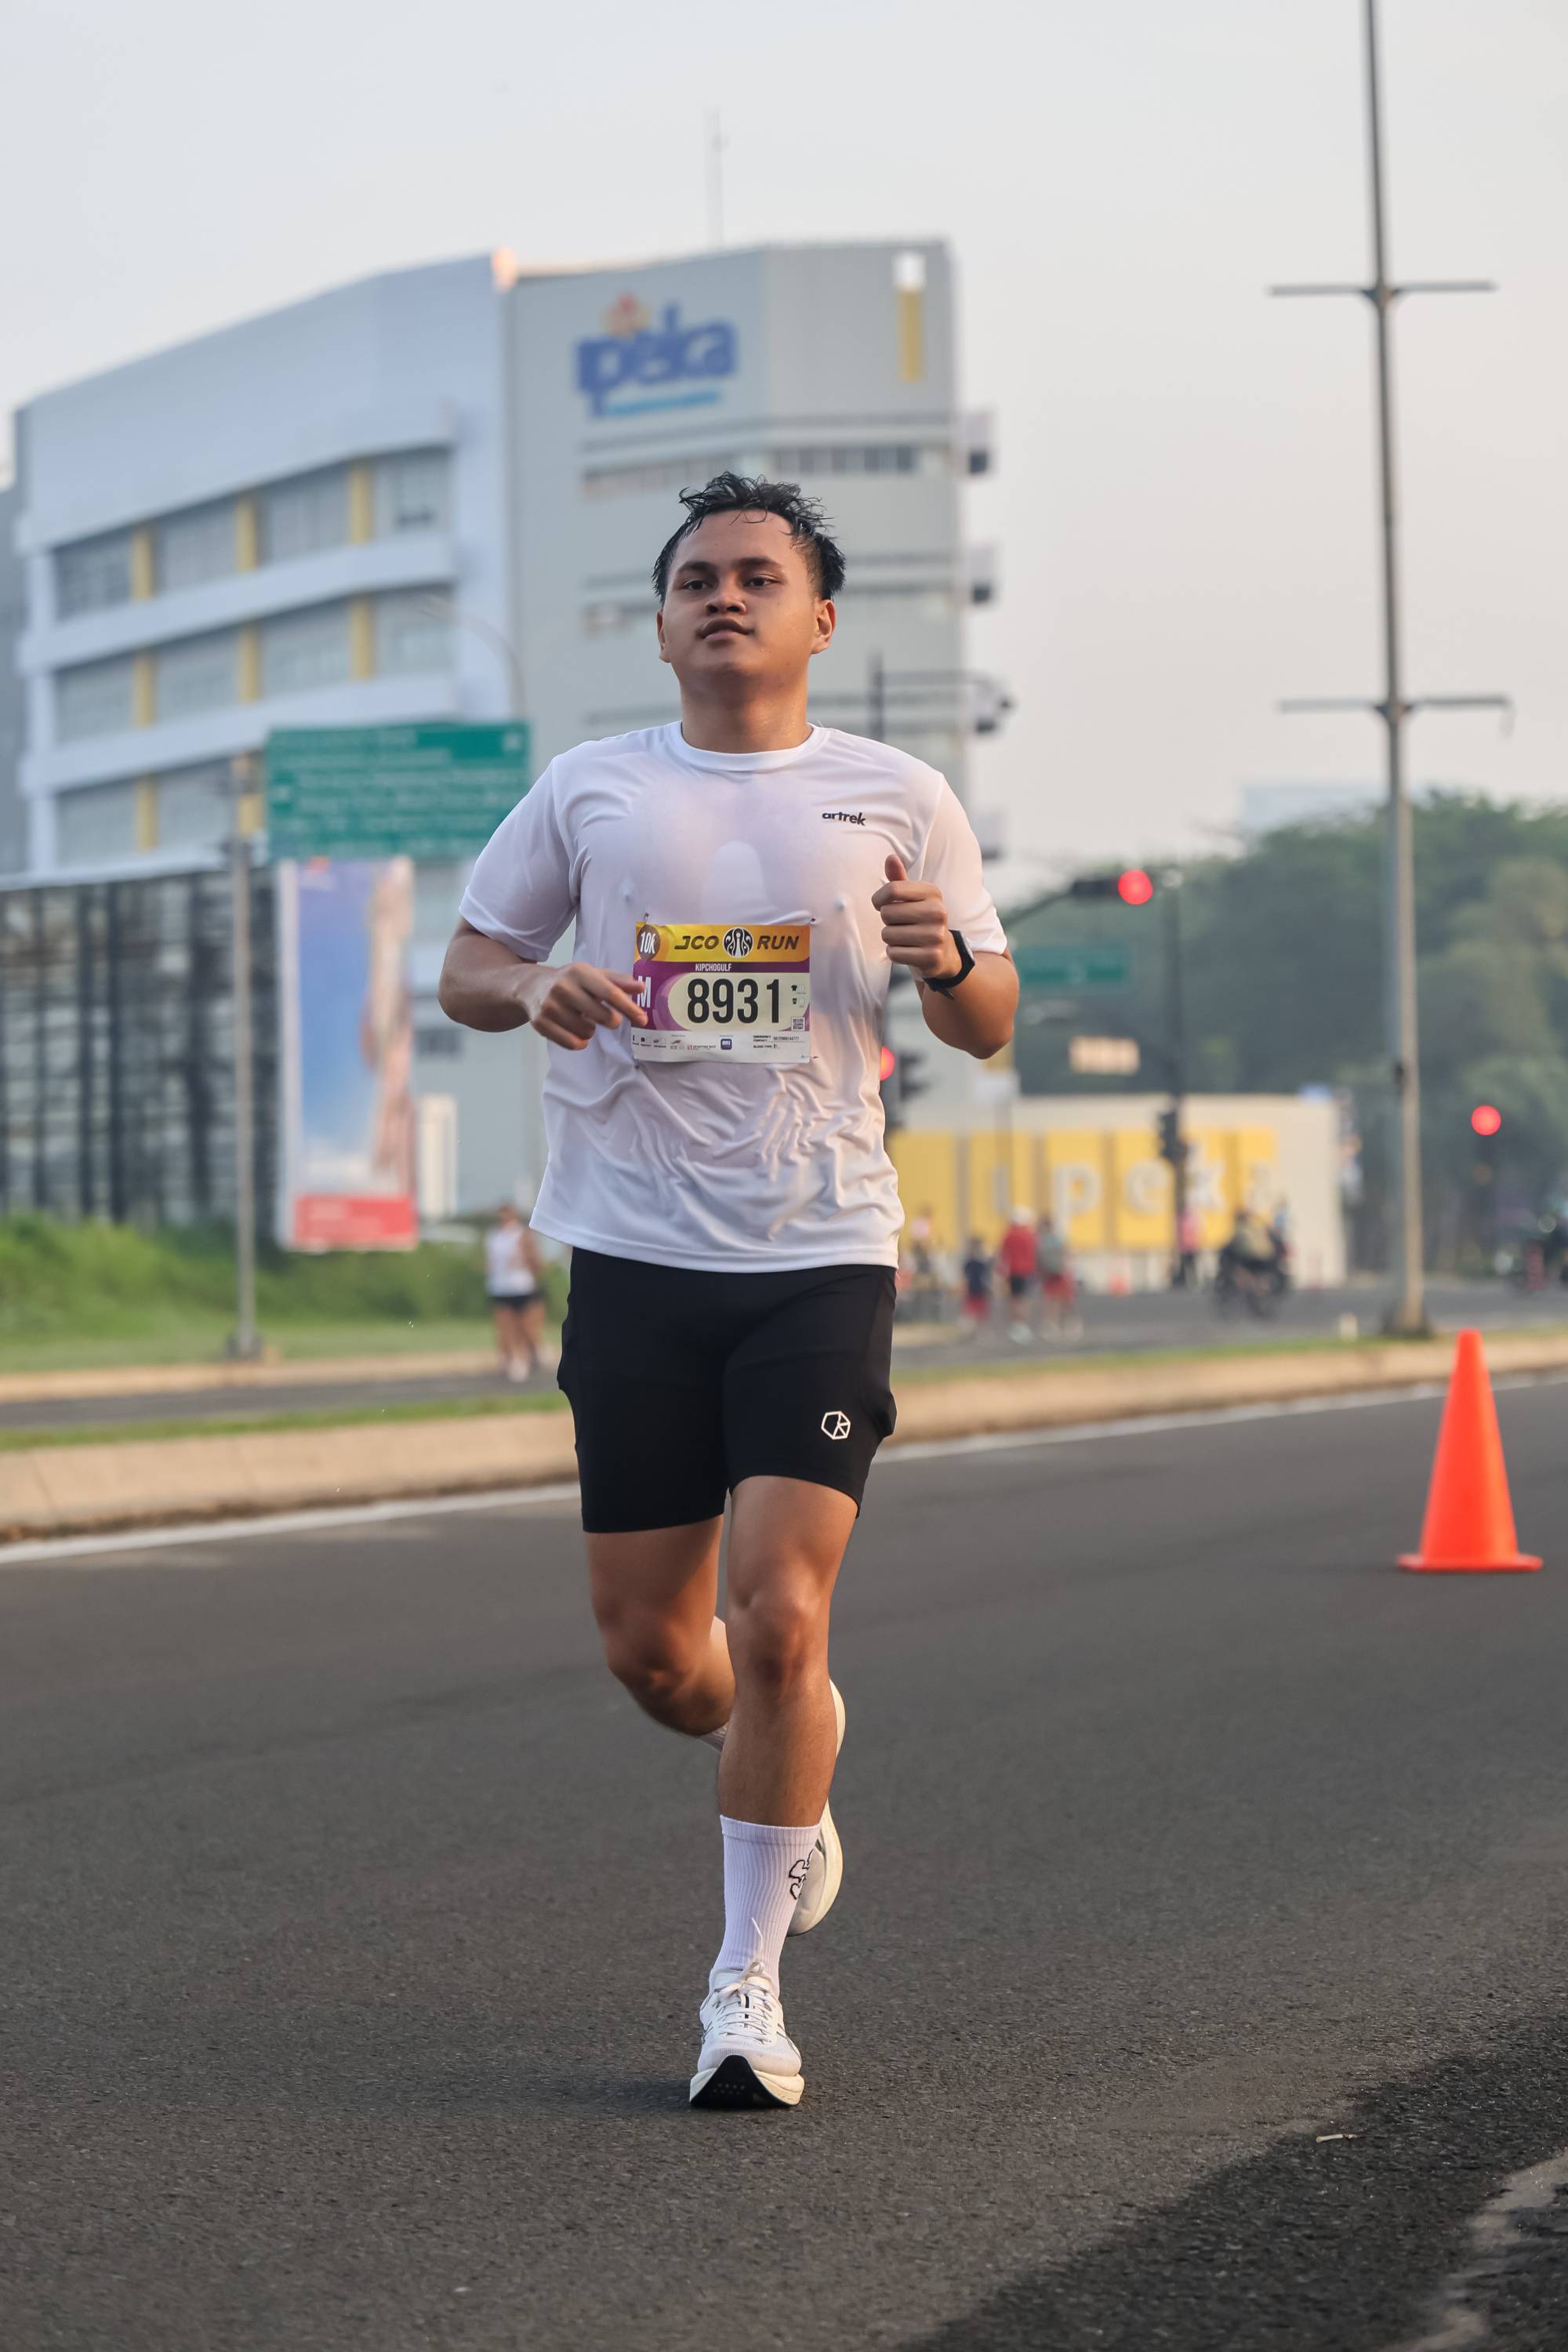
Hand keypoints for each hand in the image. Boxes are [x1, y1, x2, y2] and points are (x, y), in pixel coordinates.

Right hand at [519, 961, 646, 1049]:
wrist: (531, 986)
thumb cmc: (571, 981)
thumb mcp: (593, 975)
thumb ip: (618, 982)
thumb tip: (641, 987)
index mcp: (579, 972)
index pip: (610, 992)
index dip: (628, 1008)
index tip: (642, 1020)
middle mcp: (563, 987)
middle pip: (602, 1016)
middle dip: (611, 1021)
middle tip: (608, 1018)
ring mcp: (549, 1006)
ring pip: (587, 1033)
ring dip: (592, 1030)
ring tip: (583, 1019)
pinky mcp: (540, 1023)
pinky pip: (572, 1043)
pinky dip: (580, 1042)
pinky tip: (576, 1031)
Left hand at [872, 853, 958, 979]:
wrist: (943, 953)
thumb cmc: (920, 920)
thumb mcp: (913, 898)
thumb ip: (899, 879)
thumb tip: (890, 857)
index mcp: (933, 893)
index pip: (892, 889)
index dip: (878, 899)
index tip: (881, 904)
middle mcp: (938, 912)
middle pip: (887, 914)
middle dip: (888, 921)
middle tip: (901, 925)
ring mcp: (936, 936)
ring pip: (888, 935)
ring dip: (890, 939)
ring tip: (906, 938)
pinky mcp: (931, 957)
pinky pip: (894, 953)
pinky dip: (895, 953)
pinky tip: (909, 951)